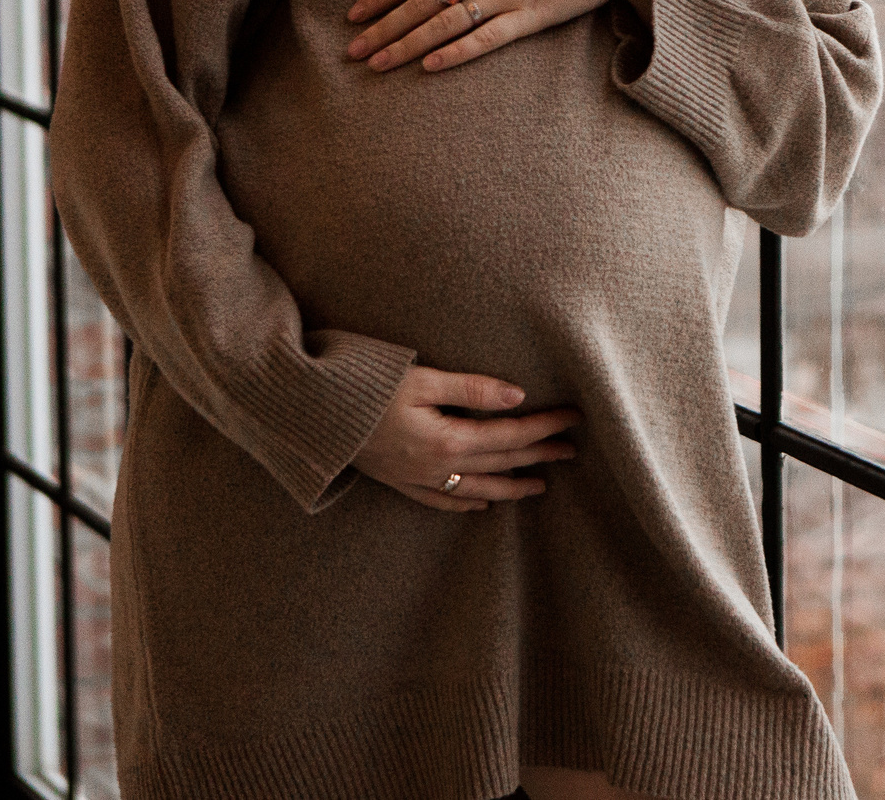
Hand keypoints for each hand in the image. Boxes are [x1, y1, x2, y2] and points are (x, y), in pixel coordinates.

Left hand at [345, 0, 663, 73]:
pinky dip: (457, 53)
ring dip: (407, 46)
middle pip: (420, 3)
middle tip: (352, 52)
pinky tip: (431, 67)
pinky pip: (486, 39)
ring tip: (378, 66)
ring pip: (444, 24)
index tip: (352, 16)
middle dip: (383, 28)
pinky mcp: (530, 16)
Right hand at [351, 365, 581, 510]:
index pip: (509, 435)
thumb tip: (517, 397)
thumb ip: (471, 389)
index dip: (544, 427)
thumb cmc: (363, 388)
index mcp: (447, 440)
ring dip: (510, 486)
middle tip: (571, 450)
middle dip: (538, 456)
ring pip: (476, 489)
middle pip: (499, 463)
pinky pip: (441, 501)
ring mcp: (416, 479)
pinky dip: (466, 502)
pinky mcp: (397, 482)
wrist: (310, 416)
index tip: (574, 419)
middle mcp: (436, 467)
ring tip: (539, 486)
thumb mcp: (420, 379)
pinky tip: (482, 503)